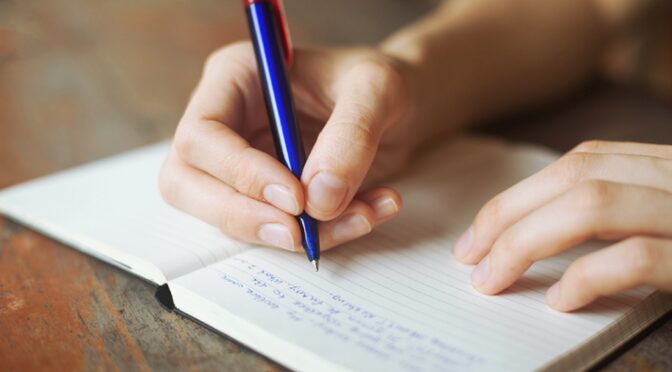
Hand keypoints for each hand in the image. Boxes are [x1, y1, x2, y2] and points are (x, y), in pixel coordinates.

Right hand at [159, 42, 416, 251]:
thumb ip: (351, 136)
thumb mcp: (378, 89)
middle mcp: (226, 124)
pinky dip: (323, 235)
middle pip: (188, 184)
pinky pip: (274, 230)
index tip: (295, 198)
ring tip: (363, 215)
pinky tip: (369, 213)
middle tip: (299, 234)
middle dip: (244, 218)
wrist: (402, 108)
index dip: (240, 174)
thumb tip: (318, 199)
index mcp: (234, 78)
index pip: (201, 135)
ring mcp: (239, 165)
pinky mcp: (265, 198)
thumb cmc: (379, 84)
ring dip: (295, 234)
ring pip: (229, 218)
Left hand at [453, 140, 671, 310]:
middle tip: (469, 255)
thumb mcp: (669, 216)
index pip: (583, 162)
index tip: (479, 231)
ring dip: (526, 243)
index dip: (522, 194)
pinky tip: (559, 300)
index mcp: (670, 166)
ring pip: (593, 205)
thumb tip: (542, 232)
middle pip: (576, 177)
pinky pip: (635, 258)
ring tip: (492, 279)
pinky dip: (586, 277)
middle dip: (507, 215)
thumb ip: (628, 210)